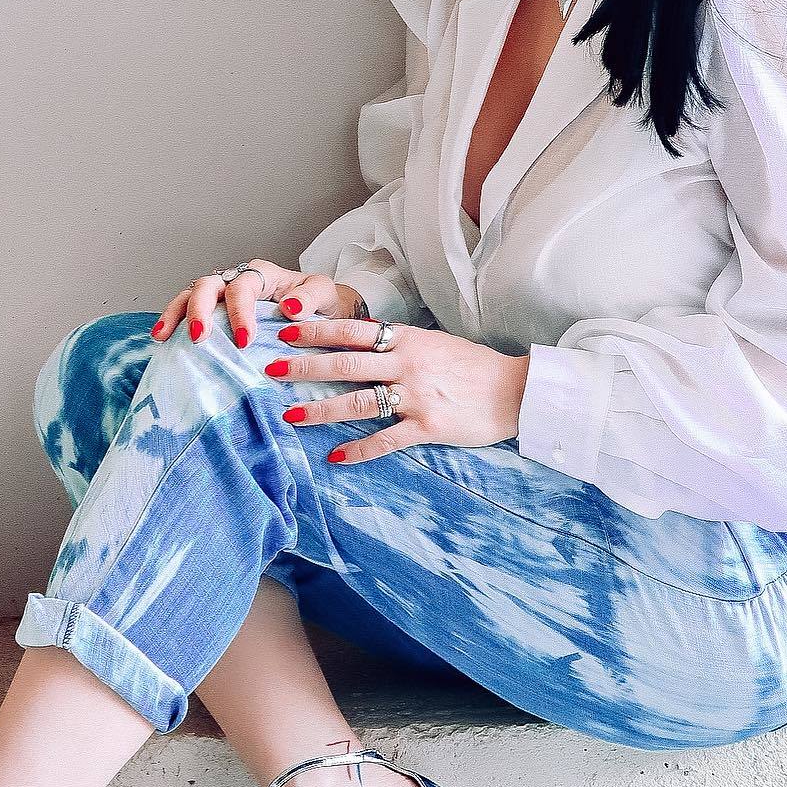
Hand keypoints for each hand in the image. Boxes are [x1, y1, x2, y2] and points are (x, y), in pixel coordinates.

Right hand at [151, 262, 366, 348]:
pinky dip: (172, 321)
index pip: (242, 287)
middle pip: (208, 286)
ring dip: (175, 314)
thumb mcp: (324, 294)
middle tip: (200, 338)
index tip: (244, 341)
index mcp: (261, 273)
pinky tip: (162, 338)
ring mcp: (221, 295)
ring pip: (190, 294)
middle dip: (199, 311)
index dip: (239, 312)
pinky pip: (187, 311)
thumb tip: (290, 307)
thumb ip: (311, 297)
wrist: (319, 312)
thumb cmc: (319, 302)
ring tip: (163, 336)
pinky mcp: (214, 311)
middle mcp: (236, 279)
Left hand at [262, 316, 530, 462]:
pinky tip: (335, 456)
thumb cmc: (474, 367)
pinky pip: (385, 440)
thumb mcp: (434, 344)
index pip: (352, 330)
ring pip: (358, 401)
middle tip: (270, 369)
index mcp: (406, 340)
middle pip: (345, 362)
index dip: (316, 330)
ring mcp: (416, 396)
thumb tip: (364, 340)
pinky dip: (358, 449)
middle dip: (303, 366)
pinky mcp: (428, 427)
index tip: (285, 330)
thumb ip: (399, 344)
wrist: (516, 390)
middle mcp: (406, 364)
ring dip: (320, 410)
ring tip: (289, 417)